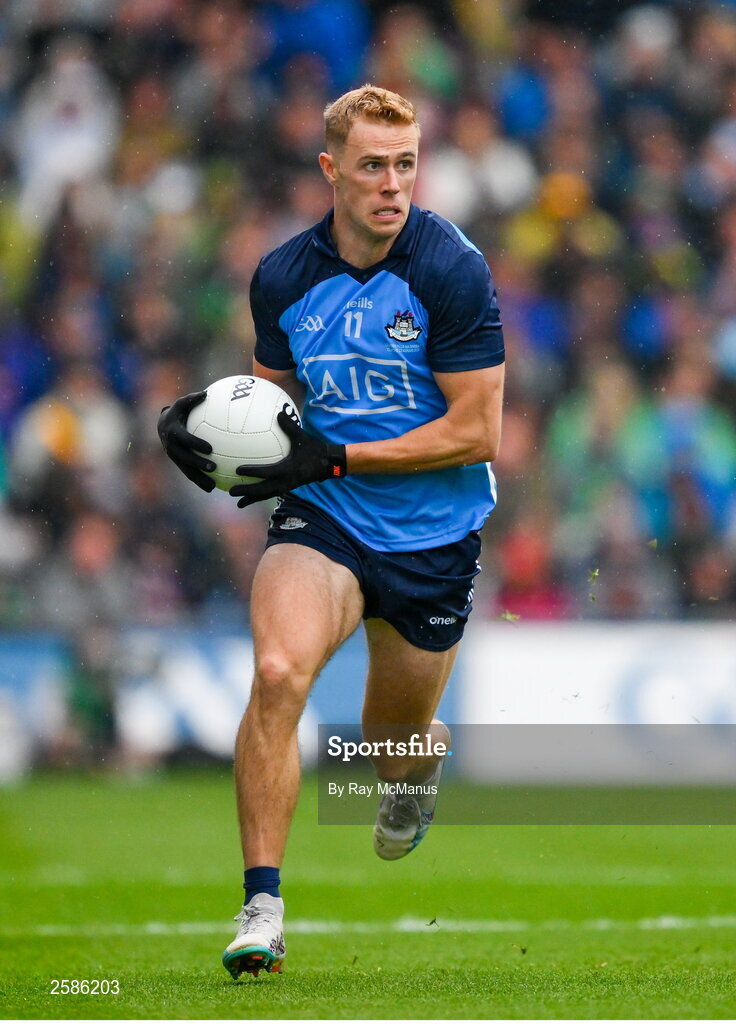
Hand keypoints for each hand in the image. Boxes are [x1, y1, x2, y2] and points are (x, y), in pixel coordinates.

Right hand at [157, 391, 216, 491]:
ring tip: (213, 487)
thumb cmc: (177, 413)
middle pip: (185, 458)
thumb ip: (191, 399)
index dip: (196, 444)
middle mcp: (172, 447)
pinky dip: (199, 482)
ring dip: (199, 479)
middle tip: (213, 468)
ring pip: (186, 471)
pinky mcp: (178, 464)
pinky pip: (189, 474)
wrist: (162, 427)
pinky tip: (213, 488)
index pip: (185, 439)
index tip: (210, 448)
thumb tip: (205, 393)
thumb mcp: (181, 404)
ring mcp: (174, 458)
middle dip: (198, 464)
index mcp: (173, 433)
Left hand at [229, 410, 345, 506]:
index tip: (238, 470)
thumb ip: (290, 427)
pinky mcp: (288, 488)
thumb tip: (278, 413)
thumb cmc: (315, 450)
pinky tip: (251, 496)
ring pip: (267, 495)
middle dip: (247, 492)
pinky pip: (271, 494)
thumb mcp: (303, 437)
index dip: (253, 472)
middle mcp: (286, 481)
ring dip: (252, 499)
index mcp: (289, 470)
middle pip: (264, 490)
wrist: (328, 464)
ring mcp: (287, 487)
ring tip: (238, 502)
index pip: (268, 472)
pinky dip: (260, 496)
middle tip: (231, 492)